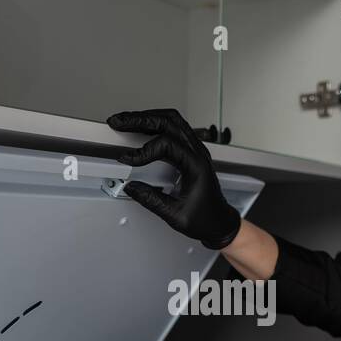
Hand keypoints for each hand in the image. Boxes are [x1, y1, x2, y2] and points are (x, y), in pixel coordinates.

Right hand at [106, 108, 241, 249]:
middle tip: (120, 122)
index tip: (129, 161)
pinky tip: (141, 127)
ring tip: (127, 120)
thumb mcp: (176, 215)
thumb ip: (152, 201)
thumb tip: (131, 187)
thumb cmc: (206, 219)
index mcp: (197, 166)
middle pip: (169, 122)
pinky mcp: (190, 152)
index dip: (145, 151)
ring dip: (148, 117)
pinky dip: (155, 123)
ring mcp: (195, 149)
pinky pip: (174, 127)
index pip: (168, 145)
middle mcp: (198, 153)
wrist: (220, 222)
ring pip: (172, 120)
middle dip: (141, 119)